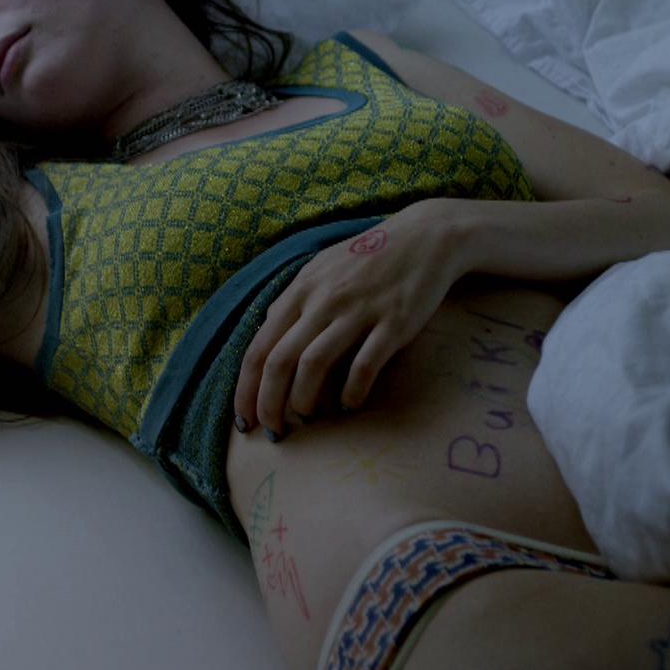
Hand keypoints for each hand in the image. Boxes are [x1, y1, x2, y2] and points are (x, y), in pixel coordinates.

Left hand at [233, 200, 469, 438]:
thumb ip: (293, 301)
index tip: (243, 419)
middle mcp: (323, 300)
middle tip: (273, 432)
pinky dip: (351, 392)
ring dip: (303, 401)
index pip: (258, 347)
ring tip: (306, 418)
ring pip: (314, 364)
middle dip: (269, 404)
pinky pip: (364, 365)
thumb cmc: (369, 259)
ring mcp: (358, 311)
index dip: (246, 390)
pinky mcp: (393, 323)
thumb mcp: (322, 270)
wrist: (426, 238)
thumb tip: (267, 332)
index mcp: (301, 290)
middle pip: (279, 361)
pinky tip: (350, 404)